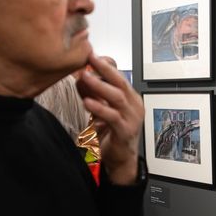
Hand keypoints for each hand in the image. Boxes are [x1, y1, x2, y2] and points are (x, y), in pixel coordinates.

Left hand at [76, 53, 143, 184]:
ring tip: (85, 77)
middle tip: (90, 58)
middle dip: (105, 69)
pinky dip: (100, 108)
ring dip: (100, 86)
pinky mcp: (125, 131)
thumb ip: (93, 95)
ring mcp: (132, 118)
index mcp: (131, 98)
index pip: (120, 76)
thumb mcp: (101, 110)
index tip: (91, 55)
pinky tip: (88, 102)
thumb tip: (81, 77)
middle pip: (121, 82)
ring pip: (118, 97)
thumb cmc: (112, 134)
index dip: (106, 66)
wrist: (120, 160)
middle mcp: (134, 106)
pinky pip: (113, 117)